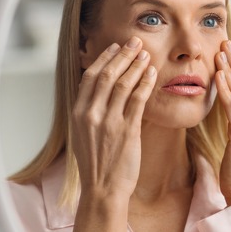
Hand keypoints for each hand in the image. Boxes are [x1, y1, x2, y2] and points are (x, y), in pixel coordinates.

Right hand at [71, 36, 157, 201]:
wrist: (102, 190)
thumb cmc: (96, 163)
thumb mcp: (84, 134)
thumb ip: (89, 112)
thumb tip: (99, 91)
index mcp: (78, 113)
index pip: (90, 77)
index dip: (104, 58)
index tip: (116, 47)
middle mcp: (91, 115)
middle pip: (107, 75)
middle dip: (123, 55)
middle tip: (135, 42)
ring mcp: (109, 122)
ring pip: (123, 84)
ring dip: (136, 65)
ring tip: (146, 53)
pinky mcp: (127, 131)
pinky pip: (138, 100)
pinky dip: (145, 83)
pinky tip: (152, 73)